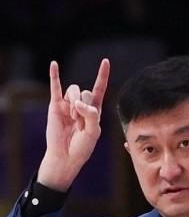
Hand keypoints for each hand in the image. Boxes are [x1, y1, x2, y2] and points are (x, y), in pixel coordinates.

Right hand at [38, 59, 109, 191]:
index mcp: (94, 111)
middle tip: (80, 120)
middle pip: (85, 91)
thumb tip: (79, 103)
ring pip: (73, 90)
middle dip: (84, 105)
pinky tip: (54, 64)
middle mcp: (81, 105)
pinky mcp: (56, 105)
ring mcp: (68, 104)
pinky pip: (55, 87)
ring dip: (74, 102)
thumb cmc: (82, 146)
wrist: (66, 155)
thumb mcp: (93, 132)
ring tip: (72, 117)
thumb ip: (91, 116)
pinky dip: (54, 75)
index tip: (105, 61)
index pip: (99, 89)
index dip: (102, 76)